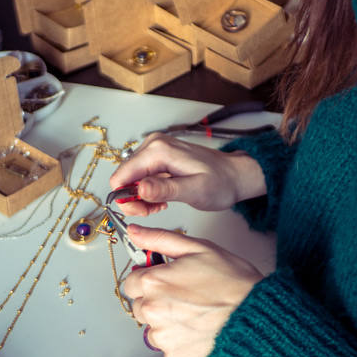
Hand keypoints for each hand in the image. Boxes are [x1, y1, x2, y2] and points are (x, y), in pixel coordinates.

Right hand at [109, 133, 265, 216]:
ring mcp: (155, 149)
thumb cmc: (220, 183)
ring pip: (131, 178)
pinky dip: (148, 192)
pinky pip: (141, 176)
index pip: (122, 175)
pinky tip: (162, 198)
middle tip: (154, 210)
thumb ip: (165, 189)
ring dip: (141, 197)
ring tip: (161, 205)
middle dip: (134, 199)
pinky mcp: (158, 156)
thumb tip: (139, 188)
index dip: (127, 198)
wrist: (234, 175)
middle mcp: (154, 145)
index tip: (143, 211)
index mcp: (159, 150)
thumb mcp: (195, 191)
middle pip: (124, 177)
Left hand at [124, 224, 262, 356]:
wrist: (256, 317)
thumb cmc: (233, 283)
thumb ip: (160, 239)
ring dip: (167, 324)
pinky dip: (179, 343)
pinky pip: (167, 349)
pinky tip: (198, 330)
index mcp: (154, 282)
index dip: (148, 279)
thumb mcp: (198, 248)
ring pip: (153, 329)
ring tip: (195, 314)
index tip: (164, 281)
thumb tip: (136, 232)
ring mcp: (163, 337)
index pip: (130, 283)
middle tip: (184, 297)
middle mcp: (153, 311)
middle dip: (156, 301)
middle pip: (140, 307)